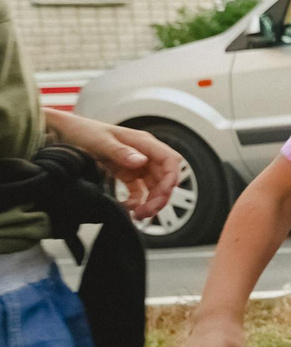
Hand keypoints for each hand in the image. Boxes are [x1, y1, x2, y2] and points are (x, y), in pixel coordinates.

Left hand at [44, 110, 181, 220]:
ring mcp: (136, 165)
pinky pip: (139, 191)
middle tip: (147, 212)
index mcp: (143, 142)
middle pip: (164, 178)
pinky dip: (137, 202)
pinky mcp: (126, 174)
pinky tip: (128, 209)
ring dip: (151, 202)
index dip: (171, 178)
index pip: (170, 160)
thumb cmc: (82, 130)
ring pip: (154, 187)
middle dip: (160, 197)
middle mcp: (144, 154)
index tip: (162, 195)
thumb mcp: (100, 141)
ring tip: (139, 215)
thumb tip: (141, 162)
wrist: (63, 132)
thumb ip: (121, 151)